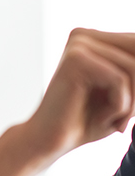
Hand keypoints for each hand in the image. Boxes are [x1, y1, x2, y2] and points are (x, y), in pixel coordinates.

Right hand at [28, 28, 134, 160]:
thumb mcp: (126, 94)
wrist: (49, 140)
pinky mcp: (76, 59)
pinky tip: (103, 118)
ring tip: (115, 121)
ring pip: (134, 67)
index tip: (132, 107)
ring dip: (132, 102)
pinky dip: (119, 105)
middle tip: (125, 118)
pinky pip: (120, 80)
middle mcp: (84, 35)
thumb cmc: (86, 121)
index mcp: (94, 38)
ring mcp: (78, 44)